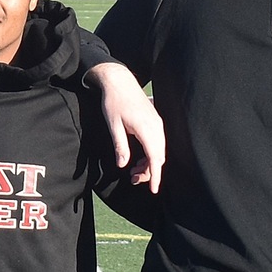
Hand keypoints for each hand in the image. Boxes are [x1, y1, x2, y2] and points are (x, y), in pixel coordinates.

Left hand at [91, 60, 164, 190]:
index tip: (153, 190)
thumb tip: (123, 165)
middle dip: (149, 172)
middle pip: (159, 157)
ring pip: (158, 151)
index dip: (155, 176)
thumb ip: (120, 146)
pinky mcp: (154, 121)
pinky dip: (150, 154)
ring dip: (148, 163)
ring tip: (132, 172)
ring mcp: (157, 123)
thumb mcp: (113, 126)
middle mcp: (156, 127)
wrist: (119, 81)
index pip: (155, 159)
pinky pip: (157, 143)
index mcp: (147, 129)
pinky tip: (138, 159)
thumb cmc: (114, 102)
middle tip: (132, 180)